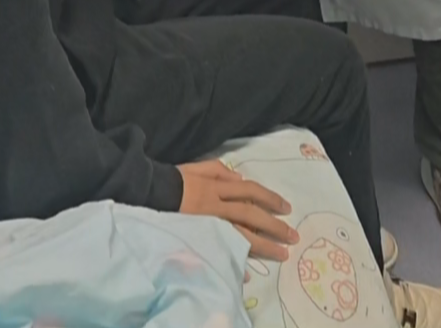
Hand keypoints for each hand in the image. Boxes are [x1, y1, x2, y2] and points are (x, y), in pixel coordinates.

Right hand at [177, 161, 296, 260]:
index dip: (270, 199)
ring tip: (282, 254)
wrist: (148, 194)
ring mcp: (209, 223)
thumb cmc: (172, 181)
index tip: (287, 208)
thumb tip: (240, 177)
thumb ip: (219, 170)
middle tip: (292, 236)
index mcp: (217, 187)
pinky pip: (220, 251)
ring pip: (241, 235)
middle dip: (274, 226)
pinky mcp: (200, 237)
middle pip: (251, 215)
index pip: (250, 191)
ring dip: (264, 245)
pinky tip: (247, 272)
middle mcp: (217, 205)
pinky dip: (234, 261)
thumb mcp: (196, 167)